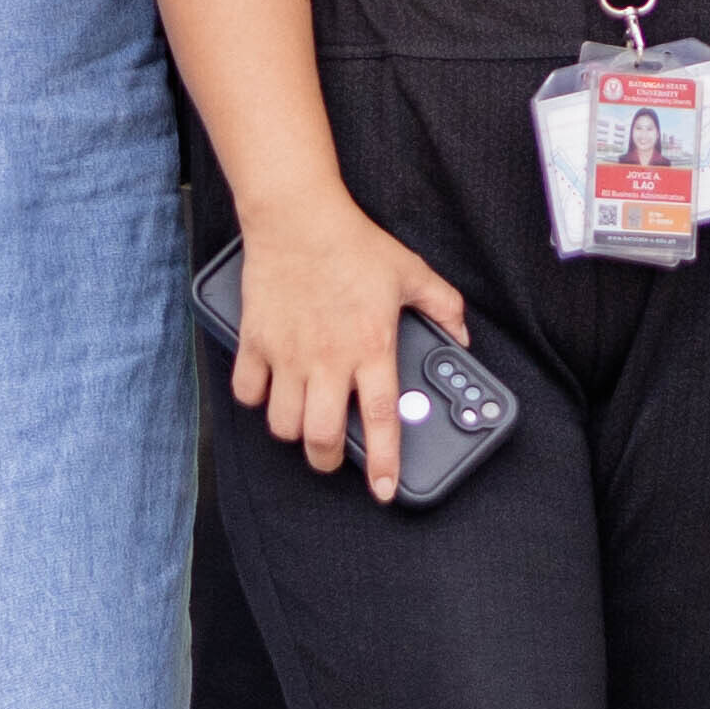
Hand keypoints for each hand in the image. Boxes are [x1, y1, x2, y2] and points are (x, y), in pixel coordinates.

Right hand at [227, 194, 468, 498]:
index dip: (385, 464)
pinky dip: (256, 400)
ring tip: (303, 421)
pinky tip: (270, 390)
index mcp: (371, 348)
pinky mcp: (256, 342)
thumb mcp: (411, 272)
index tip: (386, 491)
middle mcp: (328, 359)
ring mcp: (288, 354)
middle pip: (321, 439)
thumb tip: (463, 336)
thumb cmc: (354, 244)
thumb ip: (443, 307)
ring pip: (282, 425)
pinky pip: (246, 392)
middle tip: (333, 456)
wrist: (298, 217)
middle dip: (328, 461)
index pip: (380, 420)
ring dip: (293, 433)